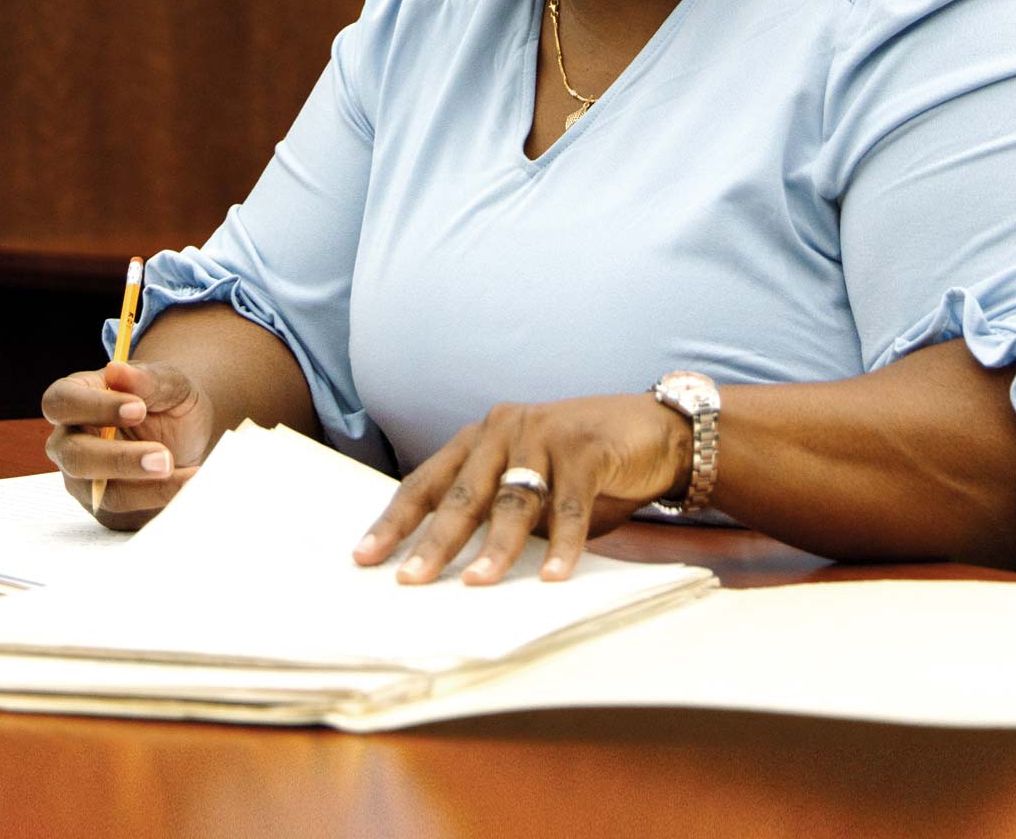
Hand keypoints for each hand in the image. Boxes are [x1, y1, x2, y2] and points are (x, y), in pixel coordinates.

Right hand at [42, 360, 213, 528]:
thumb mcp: (168, 383)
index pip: (61, 402)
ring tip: (186, 472)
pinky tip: (187, 483)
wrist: (187, 435)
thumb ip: (146, 379)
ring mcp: (83, 480)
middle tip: (163, 456)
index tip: (138, 409)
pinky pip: (126, 512)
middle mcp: (69, 441)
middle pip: (74, 455)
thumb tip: (115, 370)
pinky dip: (159, 499)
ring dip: (146, 486)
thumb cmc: (167, 401)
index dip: (93, 407)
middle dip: (119, 459)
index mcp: (75, 398)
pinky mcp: (105, 509)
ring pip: (101, 492)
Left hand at [352, 394, 690, 584]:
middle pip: (462, 493)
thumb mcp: (530, 488)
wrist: (651, 432)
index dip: (396, 520)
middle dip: (435, 541)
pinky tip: (553, 577)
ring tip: (477, 585)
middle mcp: (503, 429)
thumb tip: (451, 571)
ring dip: (495, 548)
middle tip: (411, 580)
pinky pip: (570, 504)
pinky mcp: (586, 447)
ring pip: (512, 499)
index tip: (364, 557)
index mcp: (479, 439)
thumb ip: (496, 513)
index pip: (427, 482)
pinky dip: (563, 545)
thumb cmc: (580, 469)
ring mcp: (544, 434)